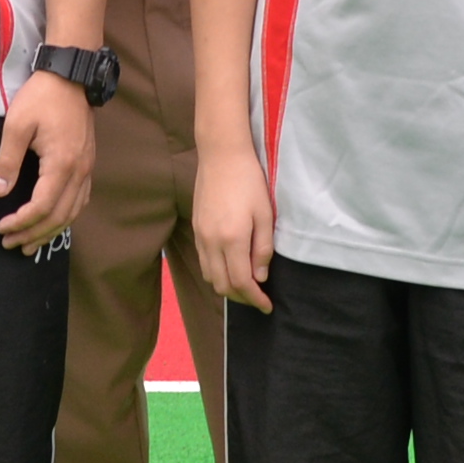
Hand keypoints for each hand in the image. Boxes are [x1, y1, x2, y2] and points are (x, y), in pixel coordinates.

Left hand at [0, 71, 94, 254]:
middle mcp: (79, 171)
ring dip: (51, 231)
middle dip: (33, 234)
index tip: (1, 228)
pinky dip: (65, 217)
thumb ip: (7, 161)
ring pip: (73, 212)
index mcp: (61, 164)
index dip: (21, 222)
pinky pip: (80, 200)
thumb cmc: (41, 98)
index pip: (42, 206)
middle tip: (10, 244)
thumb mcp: (16, 125)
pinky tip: (53, 223)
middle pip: (59, 216)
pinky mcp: (87, 164)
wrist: (70, 76)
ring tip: (30, 244)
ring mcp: (87, 168)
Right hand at [191, 141, 275, 307]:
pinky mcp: (195, 230)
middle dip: (241, 297)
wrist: (221, 156)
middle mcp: (212, 242)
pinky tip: (229, 266)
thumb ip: (263, 248)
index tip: (267, 306)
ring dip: (227, 286)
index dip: (255, 299)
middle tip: (258, 297)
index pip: (242, 282)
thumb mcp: (265, 214)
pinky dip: (216, 272)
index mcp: (232, 239)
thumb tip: (260, 277)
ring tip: (245, 284)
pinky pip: (203, 262)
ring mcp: (200, 236)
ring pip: (210, 276)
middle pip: (222, 285)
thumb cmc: (249, 182)